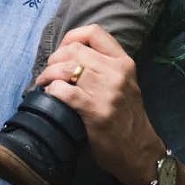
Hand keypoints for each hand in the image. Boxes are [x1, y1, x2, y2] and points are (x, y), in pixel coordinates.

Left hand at [35, 24, 165, 184]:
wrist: (139, 152)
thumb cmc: (126, 119)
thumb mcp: (124, 85)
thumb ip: (105, 67)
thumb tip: (69, 56)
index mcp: (124, 63)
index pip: (94, 32)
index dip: (71, 37)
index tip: (62, 51)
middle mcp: (117, 72)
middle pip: (74, 49)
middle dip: (54, 59)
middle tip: (48, 73)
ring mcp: (107, 91)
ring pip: (65, 68)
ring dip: (48, 75)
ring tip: (44, 84)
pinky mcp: (95, 111)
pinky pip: (63, 91)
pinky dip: (51, 91)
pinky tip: (50, 97)